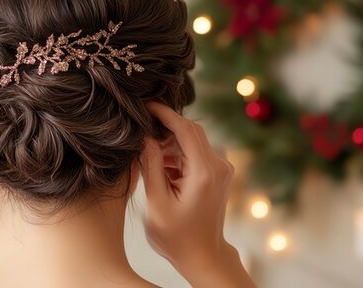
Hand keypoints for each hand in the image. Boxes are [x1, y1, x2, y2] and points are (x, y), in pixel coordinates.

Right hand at [140, 102, 253, 287]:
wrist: (203, 256)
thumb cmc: (178, 237)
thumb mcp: (157, 203)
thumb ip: (151, 167)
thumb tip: (144, 138)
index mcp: (204, 172)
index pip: (186, 128)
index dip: (164, 114)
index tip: (145, 106)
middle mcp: (218, 166)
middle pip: (191, 130)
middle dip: (165, 127)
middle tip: (141, 131)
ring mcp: (220, 169)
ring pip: (192, 141)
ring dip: (169, 144)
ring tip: (149, 157)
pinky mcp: (217, 174)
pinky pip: (195, 153)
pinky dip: (177, 155)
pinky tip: (161, 167)